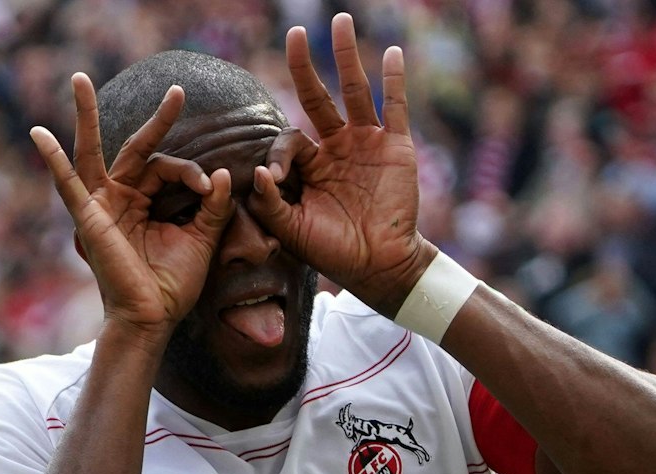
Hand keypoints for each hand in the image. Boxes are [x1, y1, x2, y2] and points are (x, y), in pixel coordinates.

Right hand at [30, 77, 233, 337]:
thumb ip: (212, 206)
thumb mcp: (201, 239)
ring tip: (79, 79)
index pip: (169, 168)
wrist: (152, 318)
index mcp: (146, 201)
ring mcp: (102, 205)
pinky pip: (68, 185)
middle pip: (137, 148)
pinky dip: (53, 161)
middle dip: (157, 120)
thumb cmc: (171, 285)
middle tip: (179, 90)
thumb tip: (225, 172)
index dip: (191, 173)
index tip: (209, 188)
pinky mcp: (89, 218)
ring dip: (86, 116)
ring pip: (92, 152)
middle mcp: (121, 197)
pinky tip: (39, 135)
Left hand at [248, 14, 432, 317]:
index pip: (289, 138)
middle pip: (318, 96)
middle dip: (304, 65)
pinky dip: (395, 81)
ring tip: (340, 20)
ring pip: (355, 90)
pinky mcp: (396, 148)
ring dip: (347, 56)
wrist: (378, 267)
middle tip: (294, 33)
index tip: (274, 177)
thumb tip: (258, 173)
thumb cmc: (333, 252)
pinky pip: (396, 108)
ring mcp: (368, 143)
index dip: (278, 152)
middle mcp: (338, 147)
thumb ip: (271, 204)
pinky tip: (392, 53)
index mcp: (311, 165)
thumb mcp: (291, 231)